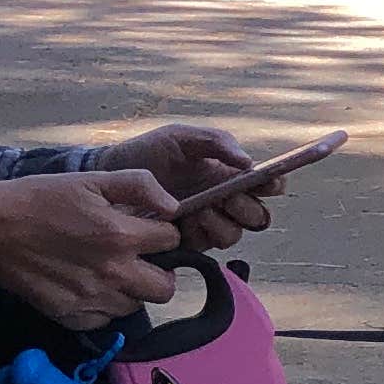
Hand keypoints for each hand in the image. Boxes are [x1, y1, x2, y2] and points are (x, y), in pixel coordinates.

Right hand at [0, 170, 183, 324]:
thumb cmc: (41, 199)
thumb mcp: (91, 180)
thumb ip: (139, 185)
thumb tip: (173, 206)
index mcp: (122, 235)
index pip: (172, 241)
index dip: (164, 232)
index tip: (149, 230)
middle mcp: (114, 273)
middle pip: (166, 288)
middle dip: (160, 272)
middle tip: (141, 260)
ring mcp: (93, 299)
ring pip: (136, 305)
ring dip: (131, 290)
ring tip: (110, 271)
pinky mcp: (72, 316)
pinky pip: (105, 320)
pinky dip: (103, 307)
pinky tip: (89, 286)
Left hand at [98, 121, 274, 251]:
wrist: (110, 176)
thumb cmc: (148, 152)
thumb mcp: (181, 137)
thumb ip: (216, 141)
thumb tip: (247, 162)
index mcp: (229, 174)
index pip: (267, 184)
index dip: (274, 184)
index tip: (265, 181)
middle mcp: (224, 201)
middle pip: (257, 216)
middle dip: (245, 208)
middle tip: (226, 197)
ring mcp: (207, 223)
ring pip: (234, 234)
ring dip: (221, 223)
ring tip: (198, 209)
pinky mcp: (188, 241)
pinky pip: (207, 246)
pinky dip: (199, 234)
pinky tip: (182, 222)